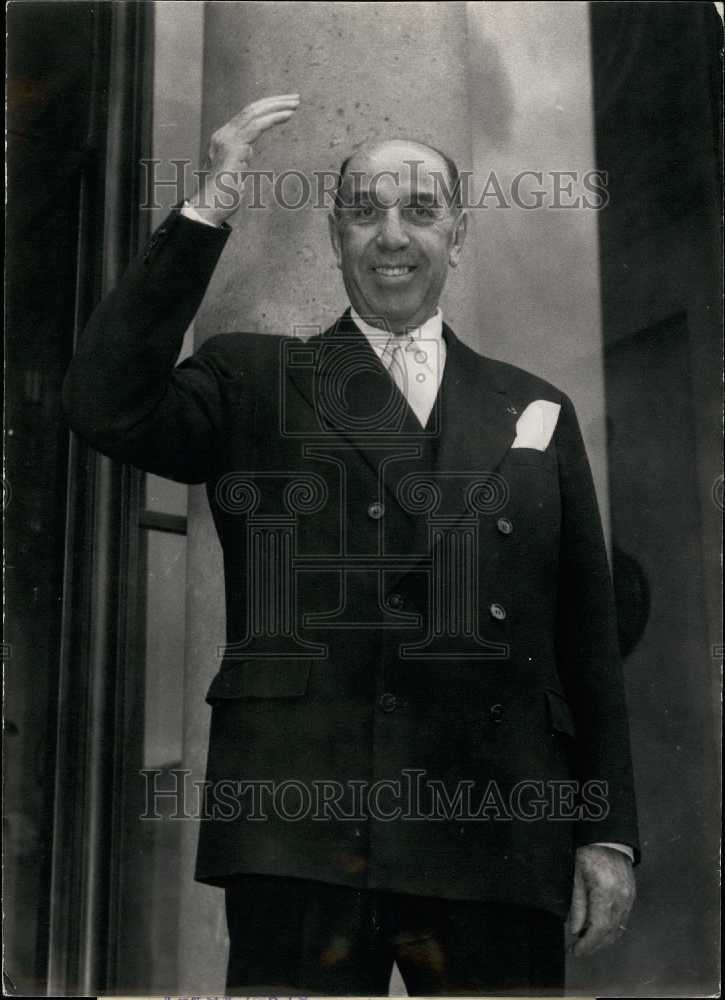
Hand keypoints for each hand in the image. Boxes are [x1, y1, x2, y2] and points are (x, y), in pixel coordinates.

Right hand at [189, 94, 299, 224]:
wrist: (210, 207)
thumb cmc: (223, 195)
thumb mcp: (234, 170)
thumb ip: (241, 157)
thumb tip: (249, 150)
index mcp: (224, 139)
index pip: (246, 116)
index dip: (266, 108)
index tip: (285, 106)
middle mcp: (224, 135)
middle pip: (251, 109)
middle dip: (274, 102)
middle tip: (295, 99)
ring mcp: (227, 140)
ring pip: (254, 113)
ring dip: (277, 106)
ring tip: (295, 104)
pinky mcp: (234, 147)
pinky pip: (256, 126)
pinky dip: (273, 118)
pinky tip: (287, 115)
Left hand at [566, 844, 635, 956]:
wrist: (608, 838)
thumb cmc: (588, 853)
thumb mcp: (576, 877)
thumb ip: (577, 905)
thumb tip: (575, 931)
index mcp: (605, 892)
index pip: (598, 928)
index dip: (587, 944)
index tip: (576, 951)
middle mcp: (621, 898)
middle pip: (610, 932)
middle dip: (594, 945)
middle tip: (579, 950)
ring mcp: (629, 897)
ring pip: (618, 928)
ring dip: (603, 940)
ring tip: (587, 943)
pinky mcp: (632, 895)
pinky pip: (623, 919)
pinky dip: (612, 929)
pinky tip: (600, 931)